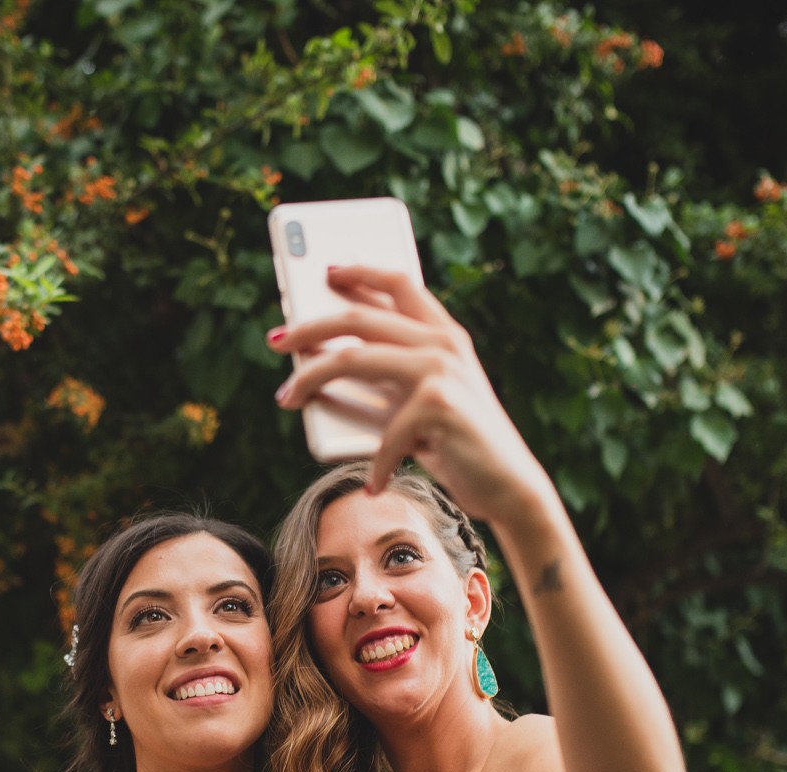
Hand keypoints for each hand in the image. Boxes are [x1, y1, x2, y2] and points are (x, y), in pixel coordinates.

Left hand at [270, 264, 556, 522]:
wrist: (509, 484)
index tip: (326, 270)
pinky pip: (382, 432)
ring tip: (286, 398)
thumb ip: (387, 375)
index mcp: (444, 333)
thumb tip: (321, 365)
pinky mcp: (438, 403)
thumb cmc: (458, 444)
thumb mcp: (421, 400)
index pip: (400, 281)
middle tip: (276, 340)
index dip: (360, 270)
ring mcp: (442, 369)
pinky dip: (375, 463)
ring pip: (352, 358)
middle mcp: (444, 342)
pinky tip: (372, 486)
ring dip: (310, 378)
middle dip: (309, 325)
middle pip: (360, 317)